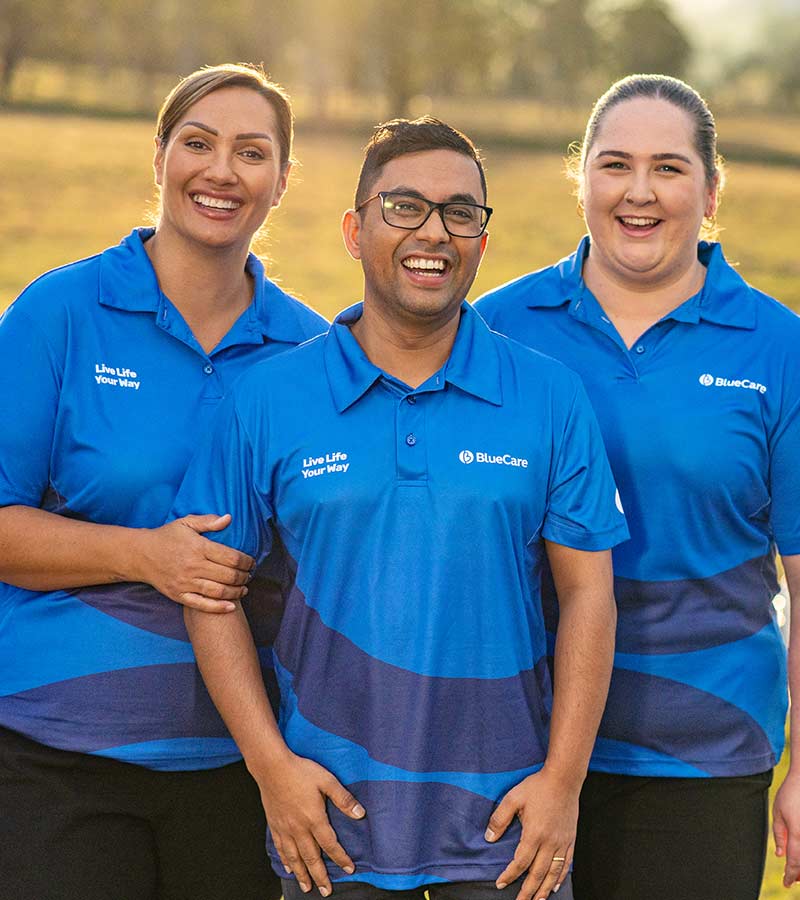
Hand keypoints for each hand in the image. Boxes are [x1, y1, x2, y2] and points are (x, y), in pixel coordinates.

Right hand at [133, 514, 253, 610]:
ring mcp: (185, 583)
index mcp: (198, 547)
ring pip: (218, 591)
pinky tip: (231, 606)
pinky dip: (218, 607)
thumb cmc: (166, 537)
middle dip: (244, 576)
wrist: (140, 555)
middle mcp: (193, 566)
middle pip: (228, 575)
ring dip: (236, 592)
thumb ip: (208, 521)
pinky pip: (201, 604)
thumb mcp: (186, 523)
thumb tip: (229, 518)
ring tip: (244, 589)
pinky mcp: (178, 595)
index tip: (251, 562)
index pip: (231, 557)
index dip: (246, 561)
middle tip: (250, 575)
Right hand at [254, 751, 364, 895]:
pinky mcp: (274, 825)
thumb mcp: (327, 780)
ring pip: (294, 857)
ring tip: (307, 887)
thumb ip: (343, 798)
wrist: (272, 767)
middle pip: (311, 858)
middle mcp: (299, 828)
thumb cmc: (300, 771)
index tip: (349, 869)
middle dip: (320, 876)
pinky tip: (288, 868)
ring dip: (302, 874)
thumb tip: (360, 813)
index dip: (340, 858)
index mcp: (314, 818)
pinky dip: (285, 861)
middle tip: (326, 891)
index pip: (330, 844)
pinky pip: (280, 848)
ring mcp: (285, 828)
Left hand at [485, 768, 578, 899]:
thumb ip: (500, 818)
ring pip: (553, 873)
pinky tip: (556, 885)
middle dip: (528, 891)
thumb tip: (489, 837)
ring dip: (544, 889)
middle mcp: (549, 842)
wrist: (564, 779)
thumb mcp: (513, 798)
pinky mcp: (570, 839)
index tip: (500, 884)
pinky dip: (561, 877)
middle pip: (538, 873)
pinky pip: (566, 863)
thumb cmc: (537, 786)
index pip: (520, 862)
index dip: (510, 875)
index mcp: (534, 834)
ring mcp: (562, 842)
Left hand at [773, 770, 799, 886]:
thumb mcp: (778, 812)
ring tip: (798, 875)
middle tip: (791, 880)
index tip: (786, 883)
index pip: (794, 860)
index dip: (790, 874)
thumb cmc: (789, 794)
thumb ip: (779, 834)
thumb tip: (779, 855)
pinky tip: (799, 857)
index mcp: (797, 832)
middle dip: (799, 873)